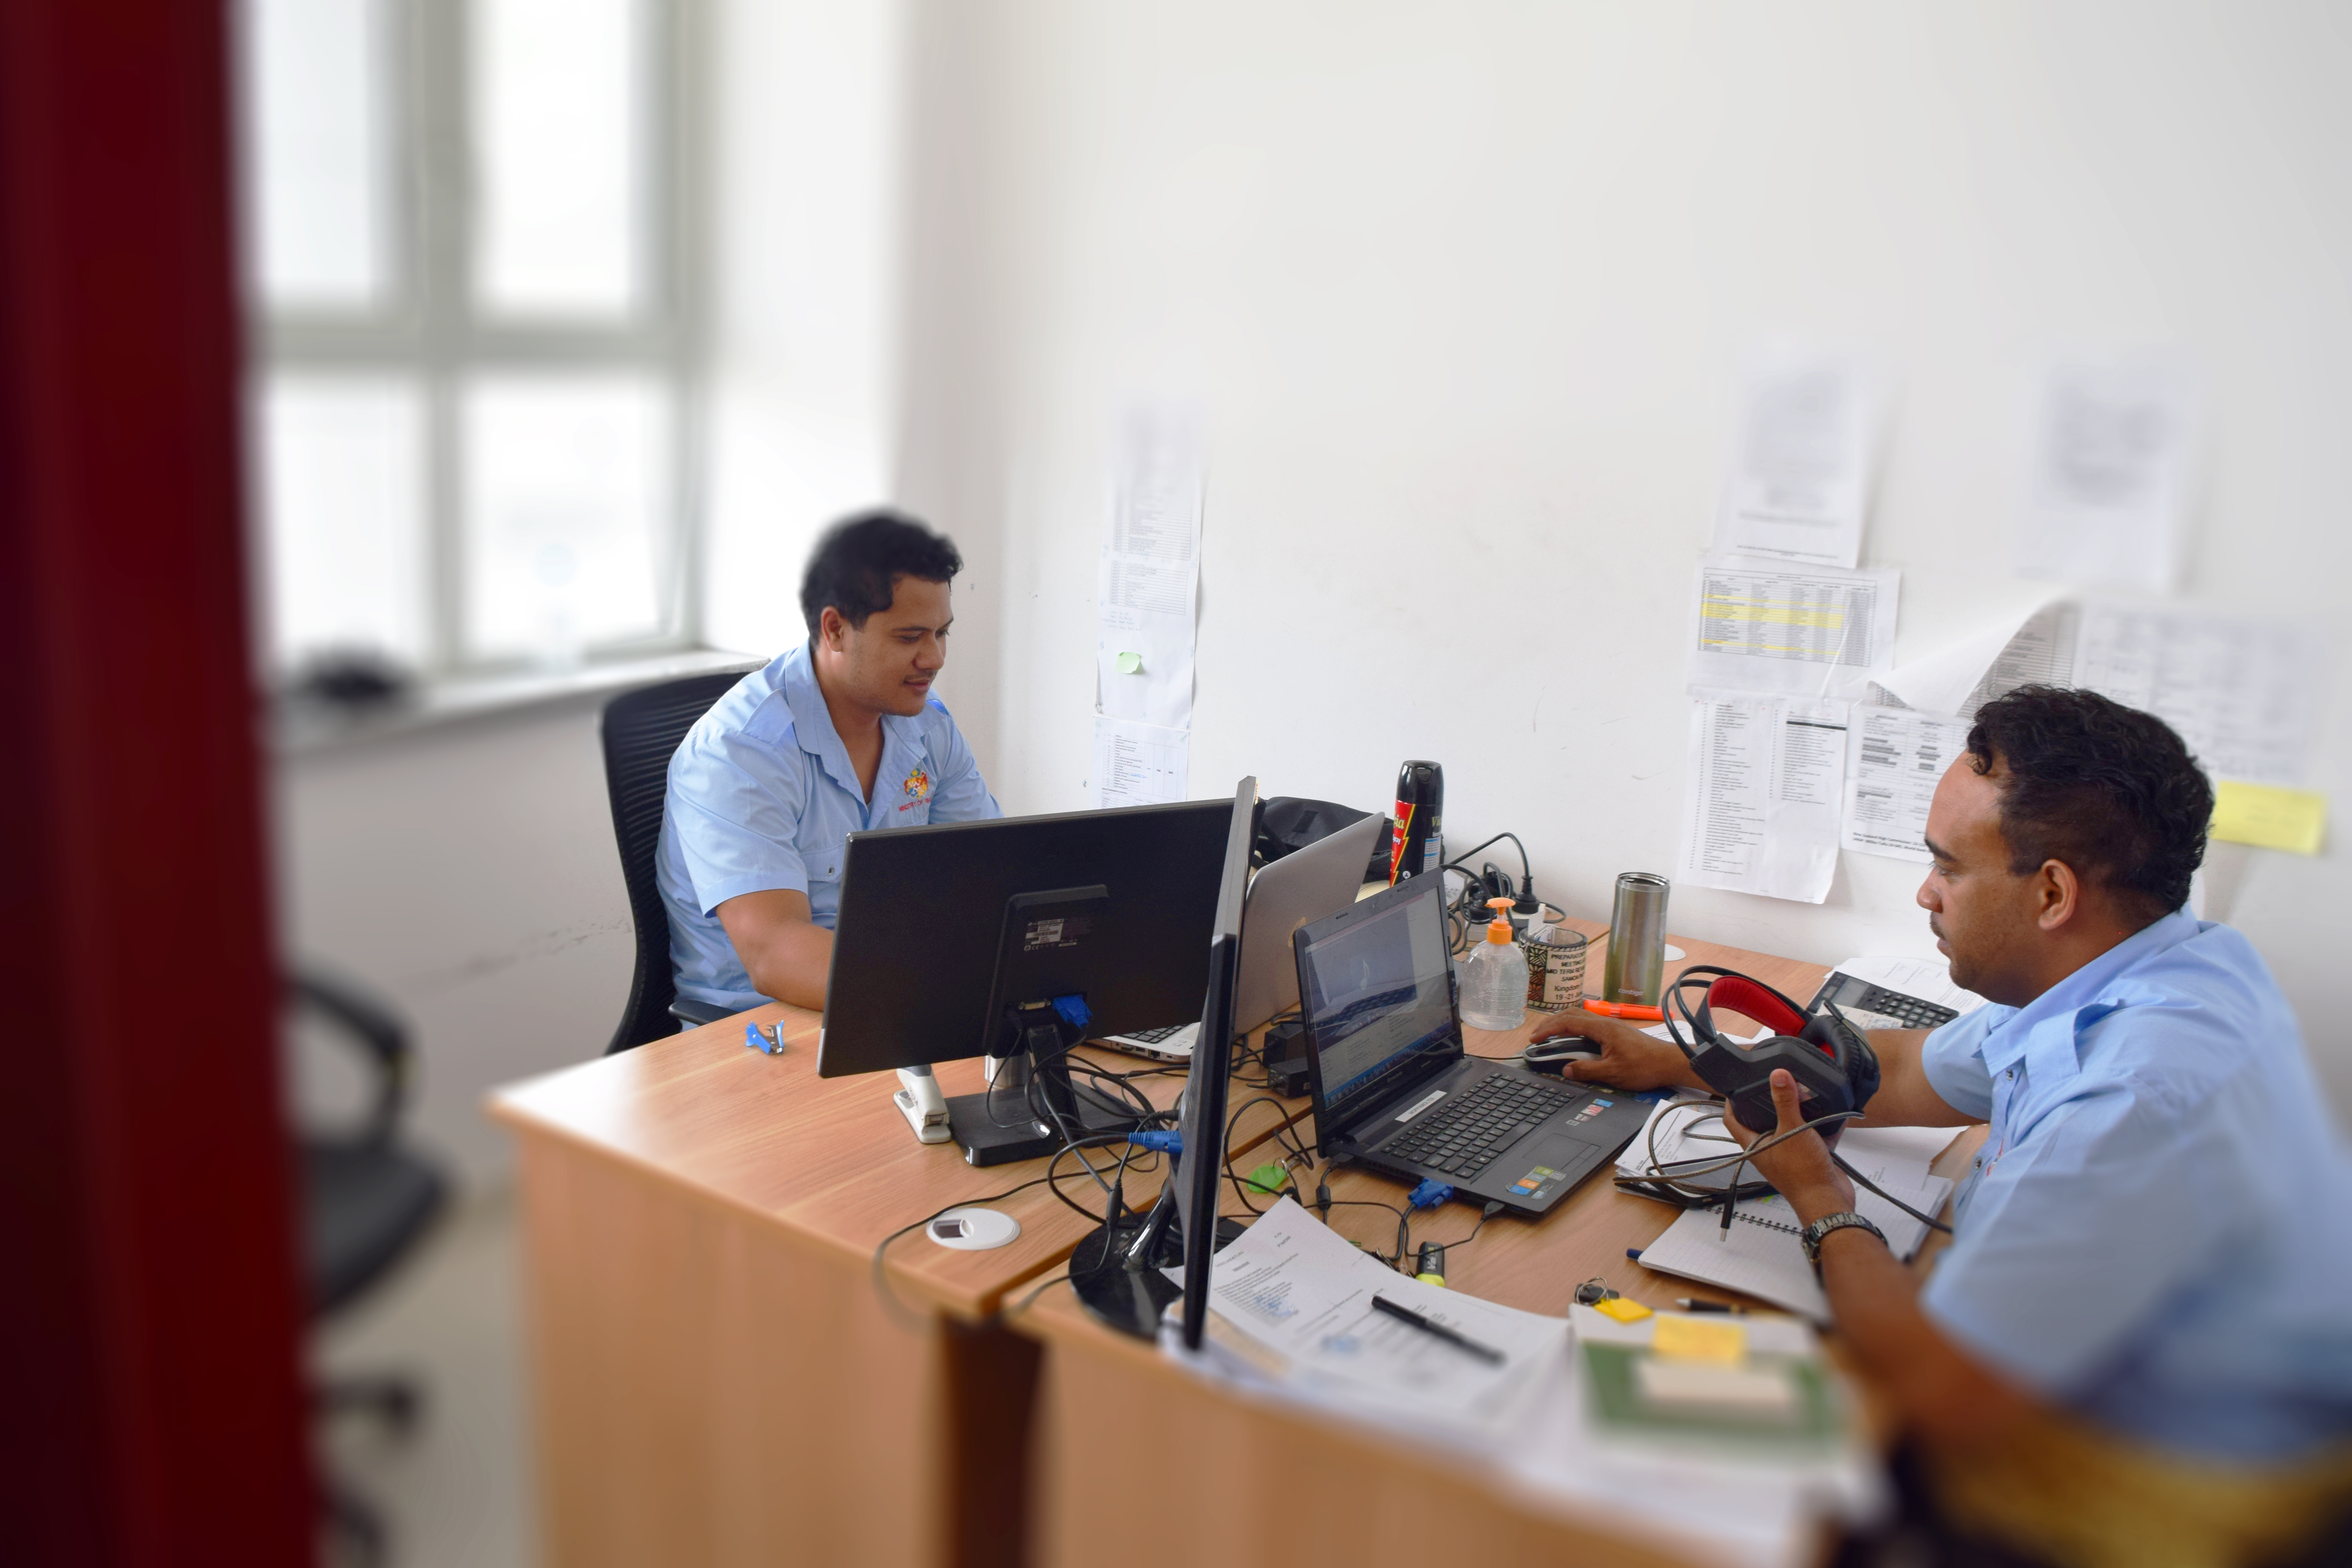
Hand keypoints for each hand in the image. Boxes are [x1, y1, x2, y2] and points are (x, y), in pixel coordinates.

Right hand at [1525, 1011, 1702, 1092]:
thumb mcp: (1613, 1073)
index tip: (1535, 1039)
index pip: (1568, 1022)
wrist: (1670, 1063)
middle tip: (1538, 1036)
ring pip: (1581, 1017)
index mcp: (1602, 1029)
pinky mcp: (1617, 1033)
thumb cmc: (1645, 1067)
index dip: (1548, 1029)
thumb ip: (1587, 1071)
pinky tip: (1573, 1039)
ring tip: (1550, 1035)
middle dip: (1551, 1023)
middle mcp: (1605, 1023)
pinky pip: (1589, 1024)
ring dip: (1563, 1024)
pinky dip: (1575, 1028)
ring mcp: (1611, 1027)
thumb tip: (1566, 1070)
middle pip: (1572, 1014)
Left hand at [1722, 1068, 1854, 1223]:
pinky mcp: (1809, 1157)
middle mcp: (1769, 1150)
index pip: (1732, 1121)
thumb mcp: (1792, 1130)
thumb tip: (1777, 1076)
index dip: (1730, 1102)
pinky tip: (1829, 1109)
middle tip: (1775, 1083)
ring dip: (1797, 1112)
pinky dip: (1820, 1124)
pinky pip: (1812, 1135)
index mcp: (1755, 1145)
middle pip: (1762, 1121)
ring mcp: (1789, 1154)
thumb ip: (1785, 1102)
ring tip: (1802, 1091)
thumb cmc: (1804, 1174)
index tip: (1736, 1085)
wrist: (1829, 1201)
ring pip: (1789, 1127)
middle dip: (1769, 1102)